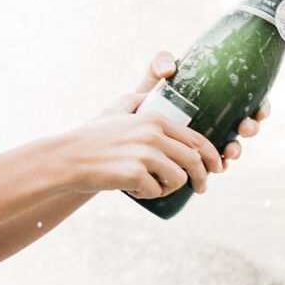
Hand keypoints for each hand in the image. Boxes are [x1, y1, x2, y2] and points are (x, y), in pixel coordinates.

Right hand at [64, 87, 225, 201]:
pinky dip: (147, 194)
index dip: (211, 156)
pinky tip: (132, 188)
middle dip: (202, 178)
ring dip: (169, 188)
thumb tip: (156, 90)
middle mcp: (153, 134)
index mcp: (154, 119)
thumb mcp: (116, 110)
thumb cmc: (92, 137)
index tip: (216, 168)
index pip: (196, 139)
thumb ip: (137, 99)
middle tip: (201, 188)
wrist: (68, 158)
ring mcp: (144, 154)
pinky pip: (155, 191)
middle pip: (193, 161)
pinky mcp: (135, 174)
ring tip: (153, 186)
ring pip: (178, 179)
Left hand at [114, 51, 267, 163]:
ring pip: (233, 146)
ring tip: (229, 150)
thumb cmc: (145, 100)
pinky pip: (215, 164)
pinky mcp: (197, 158)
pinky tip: (219, 167)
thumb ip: (159, 65)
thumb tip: (170, 69)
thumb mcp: (153, 80)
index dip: (261, 107)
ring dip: (237, 149)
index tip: (260, 111)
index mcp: (216, 100)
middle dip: (251, 128)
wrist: (126, 127)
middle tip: (245, 128)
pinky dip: (221, 165)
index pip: (247, 102)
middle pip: (246, 124)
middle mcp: (217, 121)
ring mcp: (209, 140)